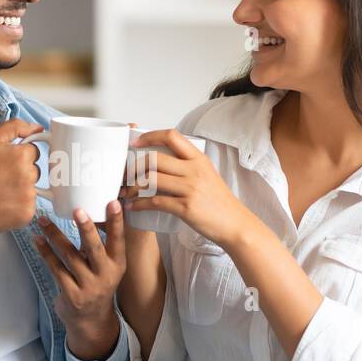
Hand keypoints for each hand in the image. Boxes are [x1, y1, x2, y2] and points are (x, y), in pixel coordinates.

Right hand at [0, 118, 43, 233]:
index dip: (18, 156)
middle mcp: (29, 176)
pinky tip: (3, 203)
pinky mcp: (27, 214)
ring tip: (0, 191)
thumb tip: (38, 128)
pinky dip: (19, 205)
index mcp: (21, 156)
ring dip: (21, 189)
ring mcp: (29, 197)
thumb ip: (14, 127)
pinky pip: (30, 205)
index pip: (34, 151)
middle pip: (35, 170)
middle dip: (21, 172)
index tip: (4, 163)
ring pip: (33, 188)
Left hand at [32, 199, 126, 359]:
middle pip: (94, 248)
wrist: (91, 321)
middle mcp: (106, 275)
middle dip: (86, 228)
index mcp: (117, 264)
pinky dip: (45, 253)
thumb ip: (97, 246)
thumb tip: (85, 212)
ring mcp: (88, 287)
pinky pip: (56, 269)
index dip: (116, 222)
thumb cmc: (96, 284)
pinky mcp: (71, 295)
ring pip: (70, 256)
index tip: (113, 202)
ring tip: (43, 220)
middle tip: (78, 210)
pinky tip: (37, 240)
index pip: (118, 240)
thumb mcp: (105, 267)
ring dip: (55, 236)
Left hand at [118, 129, 255, 247]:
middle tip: (126, 174)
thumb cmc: (220, 202)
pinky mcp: (186, 207)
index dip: (149, 136)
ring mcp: (190, 188)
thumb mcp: (208, 175)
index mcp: (199, 159)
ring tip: (127, 192)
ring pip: (152, 179)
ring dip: (133, 186)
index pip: (171, 136)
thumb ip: (189, 165)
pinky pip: (155, 202)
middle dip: (134, 165)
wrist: (235, 224)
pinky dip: (139, 204)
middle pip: (155, 158)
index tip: (135, 144)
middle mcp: (194, 170)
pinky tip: (133, 206)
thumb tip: (164, 159)